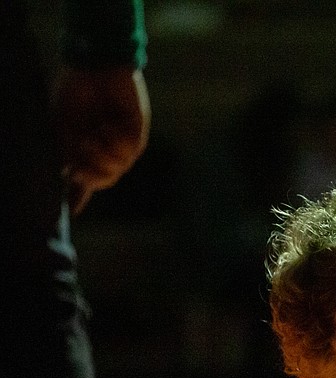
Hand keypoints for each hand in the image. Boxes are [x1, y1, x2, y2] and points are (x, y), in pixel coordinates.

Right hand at [55, 68, 150, 213]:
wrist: (95, 67)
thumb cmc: (75, 92)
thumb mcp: (61, 124)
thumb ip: (64, 152)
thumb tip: (67, 180)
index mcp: (82, 149)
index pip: (81, 180)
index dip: (76, 198)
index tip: (70, 214)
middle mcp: (103, 151)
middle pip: (101, 181)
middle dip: (89, 173)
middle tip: (80, 154)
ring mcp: (121, 145)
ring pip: (115, 171)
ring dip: (100, 157)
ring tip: (92, 136)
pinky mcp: (136, 136)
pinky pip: (127, 154)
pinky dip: (114, 143)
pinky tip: (108, 126)